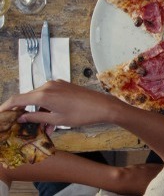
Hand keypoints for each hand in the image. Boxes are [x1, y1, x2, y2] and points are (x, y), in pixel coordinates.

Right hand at [0, 80, 122, 127]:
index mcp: (43, 94)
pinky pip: (49, 96)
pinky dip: (48, 107)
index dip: (6, 107)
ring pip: (40, 99)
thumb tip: (21, 117)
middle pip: (28, 98)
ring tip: (46, 128)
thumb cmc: (81, 114)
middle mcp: (48, 86)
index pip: (17, 99)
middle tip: (25, 126)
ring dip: (39, 112)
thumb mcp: (56, 120)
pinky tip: (53, 121)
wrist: (103, 106)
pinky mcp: (63, 85)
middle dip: (26, 113)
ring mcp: (56, 84)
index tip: (1, 115)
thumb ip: (36, 117)